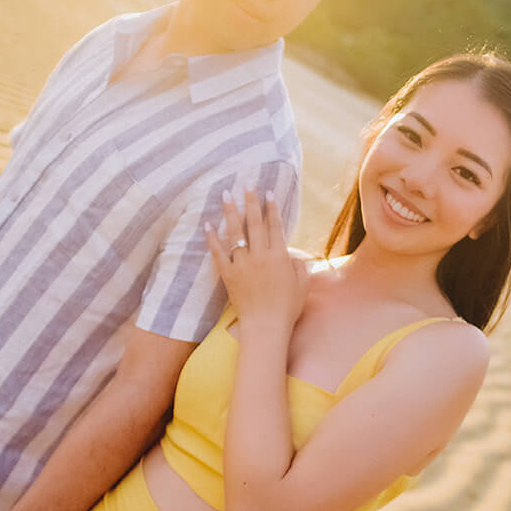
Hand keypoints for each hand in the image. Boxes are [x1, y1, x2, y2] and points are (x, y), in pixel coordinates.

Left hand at [205, 188, 308, 329]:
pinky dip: (212, 239)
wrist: (266, 326)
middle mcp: (261, 256)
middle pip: (255, 223)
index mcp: (280, 256)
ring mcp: (243, 264)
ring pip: (236, 233)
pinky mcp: (229, 275)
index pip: (275, 226)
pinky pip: (218, 253)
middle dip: (251, 201)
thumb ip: (299, 266)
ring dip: (231, 212)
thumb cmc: (288, 308)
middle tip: (246, 184)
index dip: (272, 208)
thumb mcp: (303, 285)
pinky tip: (207, 225)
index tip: (268, 193)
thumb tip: (292, 255)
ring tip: (226, 195)